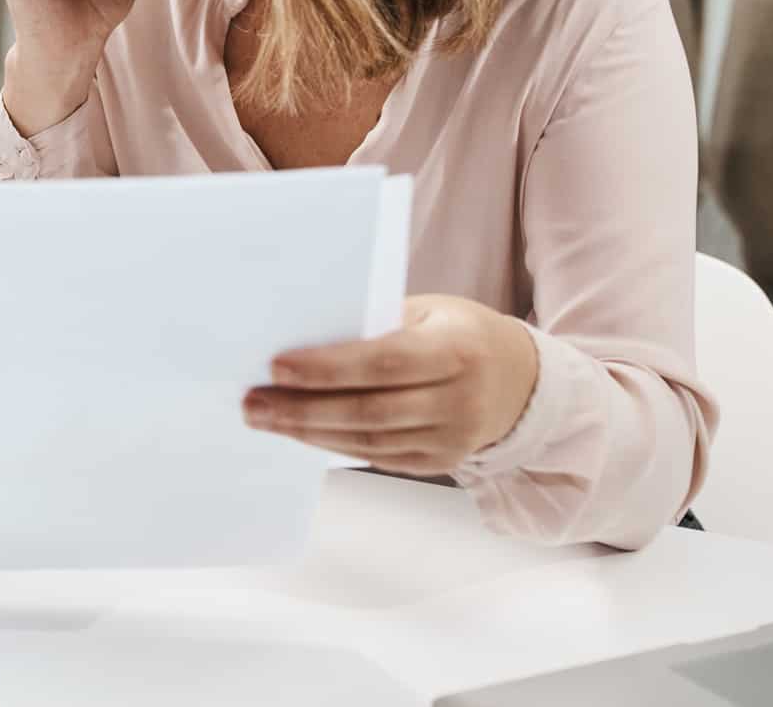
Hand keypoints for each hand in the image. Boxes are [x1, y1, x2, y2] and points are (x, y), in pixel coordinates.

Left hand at [242, 294, 539, 476]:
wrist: (520, 378)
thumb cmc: (458, 332)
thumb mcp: (428, 311)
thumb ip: (375, 324)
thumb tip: (301, 336)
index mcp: (457, 350)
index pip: (384, 362)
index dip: (328, 368)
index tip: (276, 366)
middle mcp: (460, 400)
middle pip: (370, 410)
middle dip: (303, 408)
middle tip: (253, 402)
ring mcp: (453, 439)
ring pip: (368, 440)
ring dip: (308, 431)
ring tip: (263, 417)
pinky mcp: (440, 462)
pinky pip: (377, 456)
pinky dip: (332, 444)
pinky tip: (299, 431)